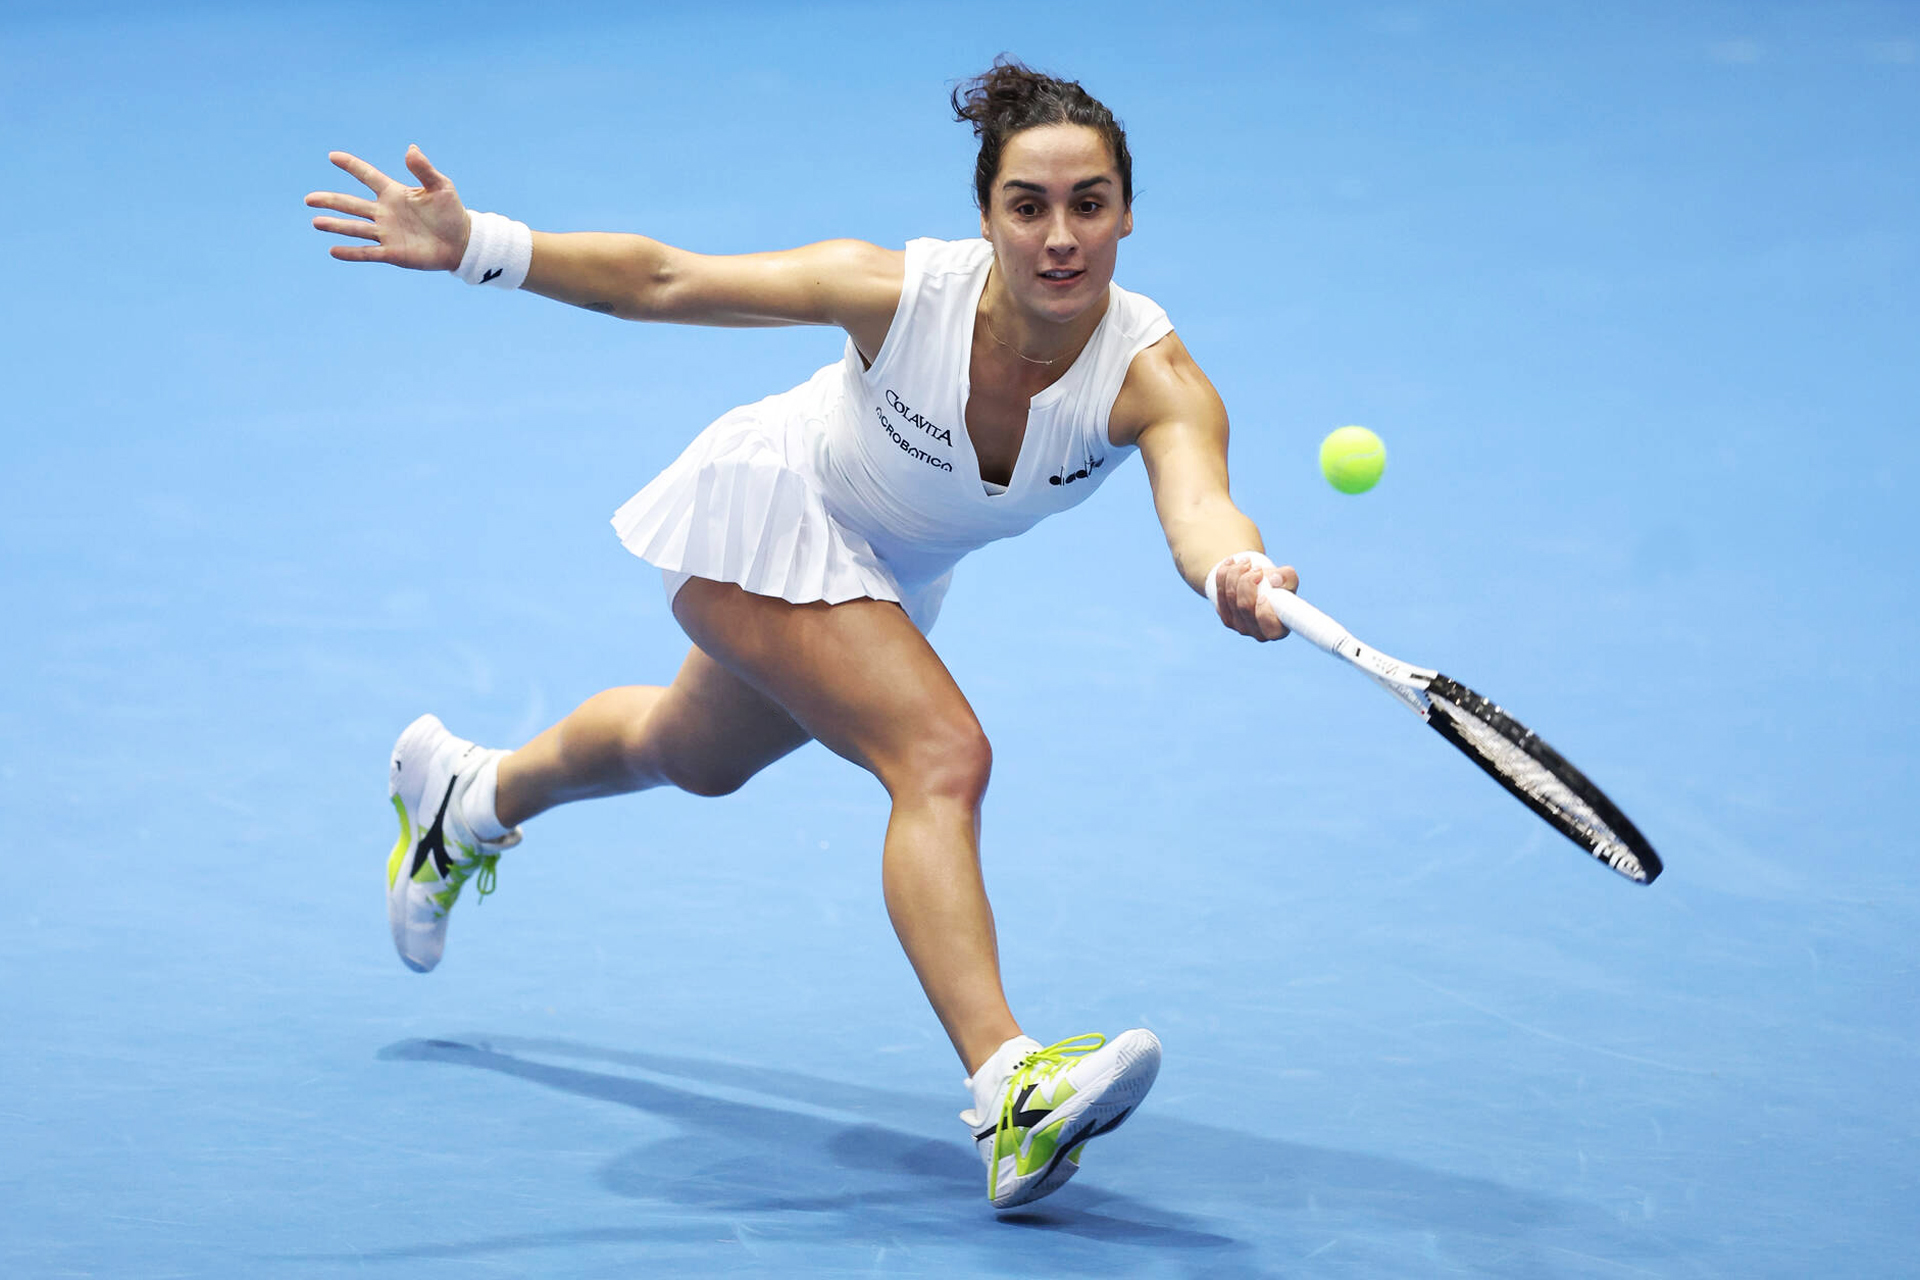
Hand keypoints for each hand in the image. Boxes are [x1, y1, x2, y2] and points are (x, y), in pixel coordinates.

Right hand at [305, 145, 469, 270]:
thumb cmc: (452, 212)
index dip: (351, 166)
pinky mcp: (393, 253)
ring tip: (316, 222)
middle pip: (351, 204)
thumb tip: (410, 149)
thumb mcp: (441, 187)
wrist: (462, 243)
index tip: (333, 156)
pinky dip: (351, 252)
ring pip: (355, 228)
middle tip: (309, 198)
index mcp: (394, 193)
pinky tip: (333, 251)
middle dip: (330, 200)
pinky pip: (367, 252)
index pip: (367, 176)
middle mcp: (385, 212)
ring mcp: (387, 233)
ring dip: (335, 225)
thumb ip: (424, 169)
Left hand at [1210, 557, 1299, 641]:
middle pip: (1244, 606)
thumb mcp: (1288, 579)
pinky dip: (1224, 574)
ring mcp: (1239, 626)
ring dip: (1236, 573)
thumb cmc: (1279, 585)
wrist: (1259, 582)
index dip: (1264, 611)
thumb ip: (1287, 577)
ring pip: (1230, 596)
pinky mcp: (1226, 617)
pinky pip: (1219, 592)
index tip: (1264, 593)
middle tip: (1256, 568)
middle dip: (1248, 581)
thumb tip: (1274, 580)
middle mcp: (1258, 632)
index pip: (1270, 627)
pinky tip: (1231, 563)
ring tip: (1246, 561)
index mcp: (1278, 629)